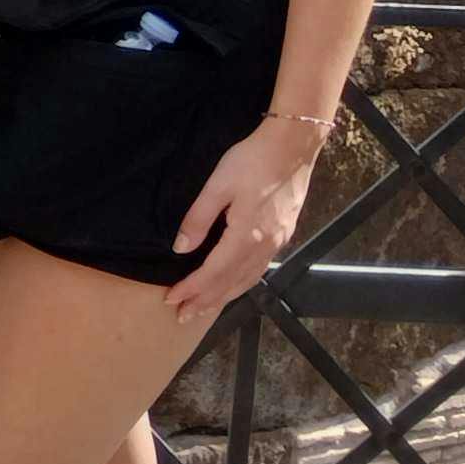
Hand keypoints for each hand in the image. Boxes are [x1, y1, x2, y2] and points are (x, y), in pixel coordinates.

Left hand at [169, 116, 325, 322]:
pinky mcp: (283, 234)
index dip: (192, 288)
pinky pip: (258, 269)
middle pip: (231, 283)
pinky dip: (242, 283)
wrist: (292, 148)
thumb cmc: (251, 162)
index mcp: (246, 236)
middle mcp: (264, 246)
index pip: (213, 272)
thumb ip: (198, 218)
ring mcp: (277, 242)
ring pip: (247, 279)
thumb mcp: (217, 186)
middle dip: (205, 300)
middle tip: (182, 315)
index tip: (172, 300)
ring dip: (224, 296)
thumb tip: (181, 248)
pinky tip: (234, 285)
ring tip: (204, 307)